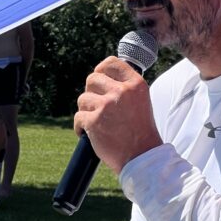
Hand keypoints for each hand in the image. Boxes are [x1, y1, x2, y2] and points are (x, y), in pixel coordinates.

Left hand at [74, 57, 161, 172]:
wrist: (142, 156)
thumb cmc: (141, 131)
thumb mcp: (141, 101)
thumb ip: (124, 88)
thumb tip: (102, 77)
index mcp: (136, 84)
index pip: (111, 63)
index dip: (101, 70)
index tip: (100, 80)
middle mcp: (122, 91)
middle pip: (92, 79)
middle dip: (91, 92)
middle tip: (98, 107)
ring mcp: (107, 105)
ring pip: (83, 99)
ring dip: (86, 111)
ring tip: (97, 123)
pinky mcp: (94, 121)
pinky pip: (78, 117)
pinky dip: (81, 127)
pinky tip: (89, 134)